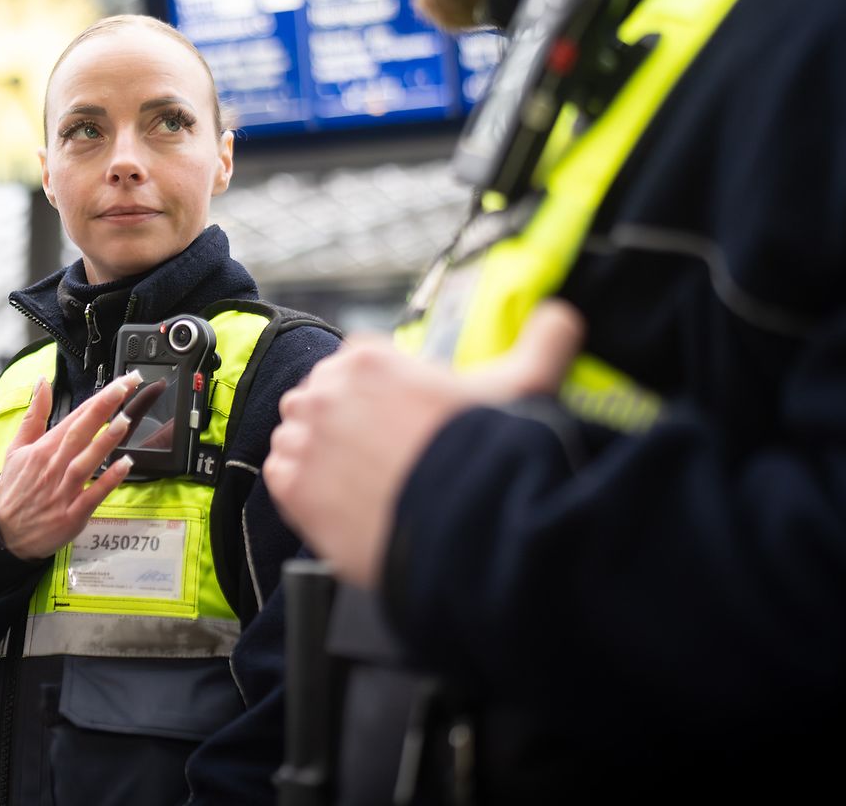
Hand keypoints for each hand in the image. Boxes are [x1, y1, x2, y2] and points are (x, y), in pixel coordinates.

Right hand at [0, 372, 139, 559]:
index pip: (74, 417)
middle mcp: (53, 466)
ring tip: (125, 420)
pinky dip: (108, 480)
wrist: (4, 534)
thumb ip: (34, 415)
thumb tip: (42, 382)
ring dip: (106, 440)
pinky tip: (125, 465)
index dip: (98, 398)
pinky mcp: (72, 514)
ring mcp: (63, 491)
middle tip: (126, 386)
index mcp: (42, 449)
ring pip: (87, 461)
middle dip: (104, 407)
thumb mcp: (16, 449)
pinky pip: (93, 494)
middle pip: (81, 432)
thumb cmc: (14, 490)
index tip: (120, 383)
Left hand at [263, 300, 585, 587]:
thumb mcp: (526, 386)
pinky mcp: (291, 486)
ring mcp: (305, 439)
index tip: (400, 419)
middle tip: (383, 454)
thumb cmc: (491, 456)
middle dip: (346, 419)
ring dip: (320, 451)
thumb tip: (563, 317)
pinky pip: (282, 474)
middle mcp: (327, 392)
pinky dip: (303, 486)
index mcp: (370, 359)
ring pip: (298, 433)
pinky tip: (340, 500)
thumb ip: (544, 342)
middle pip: (322, 397)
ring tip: (362, 480)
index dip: (380, 393)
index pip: (356, 362)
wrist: (467, 528)